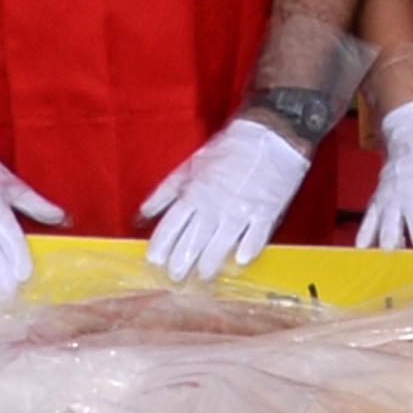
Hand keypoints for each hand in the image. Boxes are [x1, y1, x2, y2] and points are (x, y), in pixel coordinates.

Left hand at [139, 118, 312, 283]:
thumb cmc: (227, 150)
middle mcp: (214, 205)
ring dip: (209, 264)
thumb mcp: (190, 166)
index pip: (171, 226)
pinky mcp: (265, 212)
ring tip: (202, 276)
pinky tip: (239, 262)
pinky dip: (246, 251)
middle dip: (181, 263)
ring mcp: (241, 210)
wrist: (270, 134)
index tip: (154, 261)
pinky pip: (255, 238)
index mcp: (194, 193)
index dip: (160, 246)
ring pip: (220, 245)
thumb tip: (143, 215)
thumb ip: (165, 192)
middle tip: (176, 277)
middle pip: (192, 242)